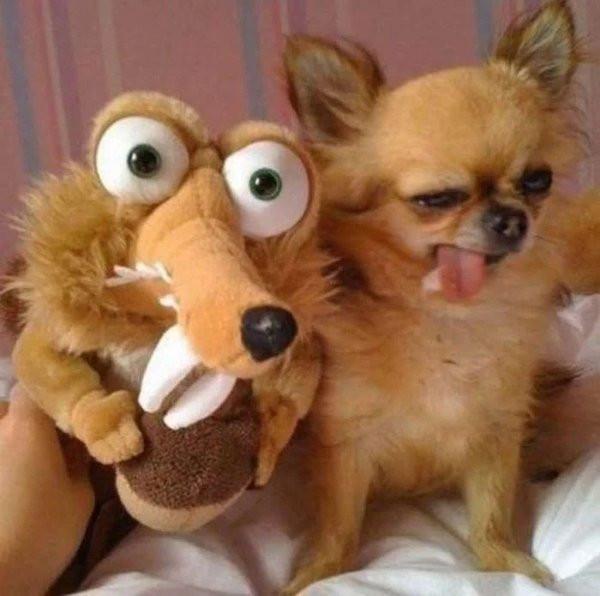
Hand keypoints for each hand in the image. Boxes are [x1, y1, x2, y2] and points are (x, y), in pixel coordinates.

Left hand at [0, 385, 93, 594]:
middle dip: (37, 415)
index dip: (57, 383)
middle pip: (16, 404)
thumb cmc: (41, 535)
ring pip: (2, 428)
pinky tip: (19, 481)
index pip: (37, 381)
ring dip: (17, 437)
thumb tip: (79, 435)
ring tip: (36, 462)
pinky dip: (7, 456)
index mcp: (26, 428)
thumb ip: (80, 456)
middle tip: (60, 436)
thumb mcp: (80, 495)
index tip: (78, 393)